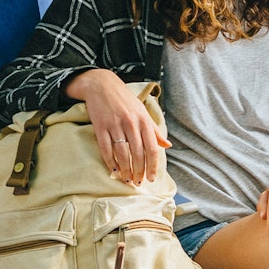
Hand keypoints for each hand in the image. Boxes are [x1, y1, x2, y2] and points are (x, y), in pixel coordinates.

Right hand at [64, 69, 171, 185]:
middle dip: (139, 171)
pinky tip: (113, 170)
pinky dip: (110, 161)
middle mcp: (131, 123)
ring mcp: (115, 125)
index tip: (151, 178)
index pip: (152, 147)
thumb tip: (168, 145)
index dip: (152, 165)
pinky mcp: (100, 126)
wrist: (102, 85)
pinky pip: (105, 148)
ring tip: (127, 180)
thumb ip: (154, 130)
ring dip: (125, 169)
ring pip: (122, 153)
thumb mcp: (143, 112)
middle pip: (138, 153)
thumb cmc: (125, 100)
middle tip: (138, 183)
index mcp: (144, 120)